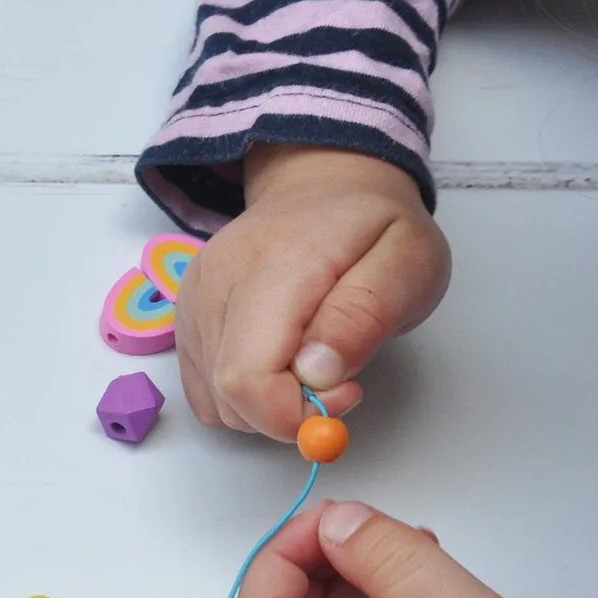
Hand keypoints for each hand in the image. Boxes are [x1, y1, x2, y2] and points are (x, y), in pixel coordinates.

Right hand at [175, 144, 450, 438]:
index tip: (347, 389)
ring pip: (217, 401)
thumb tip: (317, 374)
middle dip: (290, 412)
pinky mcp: (187, 315)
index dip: (295, 412)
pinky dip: (245, 398)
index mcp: (275, 265)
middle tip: (339, 377)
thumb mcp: (410, 262)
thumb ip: (365, 317)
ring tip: (314, 362)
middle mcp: (218, 279)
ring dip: (270, 406)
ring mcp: (194, 298)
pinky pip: (206, 391)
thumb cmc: (375, 227)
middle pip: (231, 396)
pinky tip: (281, 365)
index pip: (248, 378)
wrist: (327, 185)